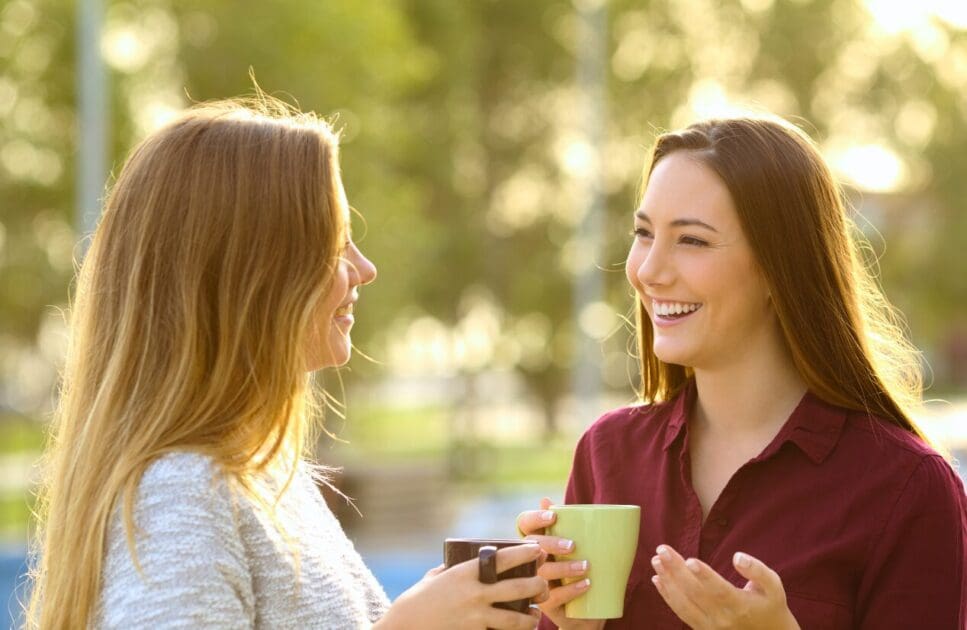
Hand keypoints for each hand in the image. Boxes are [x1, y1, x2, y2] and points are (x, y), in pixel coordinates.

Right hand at [376, 542, 547, 629]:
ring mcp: (476, 618)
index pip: (504, 559)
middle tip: (544, 585)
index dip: (525, 553)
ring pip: (516, 619)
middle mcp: (475, 594)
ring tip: (535, 615)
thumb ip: (453, 569)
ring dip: (531, 617)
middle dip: (538, 585)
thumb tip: (468, 561)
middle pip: (519, 588)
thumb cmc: (416, 601)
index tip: (538, 550)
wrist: (403, 629)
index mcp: (466, 573)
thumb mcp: (435, 578)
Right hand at [516, 497, 604, 629]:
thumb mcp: (577, 544)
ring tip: (586, 566)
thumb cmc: (577, 568)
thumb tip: (549, 498)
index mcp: (536, 540)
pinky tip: (586, 584)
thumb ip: (570, 524)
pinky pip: (552, 597)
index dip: (535, 518)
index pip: (525, 523)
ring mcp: (533, 582)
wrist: (585, 609)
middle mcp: (529, 560)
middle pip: (531, 547)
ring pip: (541, 572)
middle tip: (572, 545)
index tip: (553, 516)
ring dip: (564, 568)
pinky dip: (571, 589)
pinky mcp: (543, 603)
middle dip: (551, 543)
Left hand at [650, 545, 799, 629]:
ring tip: (656, 561)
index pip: (719, 590)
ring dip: (667, 582)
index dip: (704, 575)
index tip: (689, 560)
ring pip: (683, 604)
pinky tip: (658, 580)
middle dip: (676, 570)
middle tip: (662, 550)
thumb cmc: (770, 606)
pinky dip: (667, 596)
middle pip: (695, 593)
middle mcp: (722, 618)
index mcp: (740, 605)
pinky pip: (681, 613)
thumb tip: (738, 557)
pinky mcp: (701, 629)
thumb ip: (758, 571)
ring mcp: (710, 626)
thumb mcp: (774, 586)